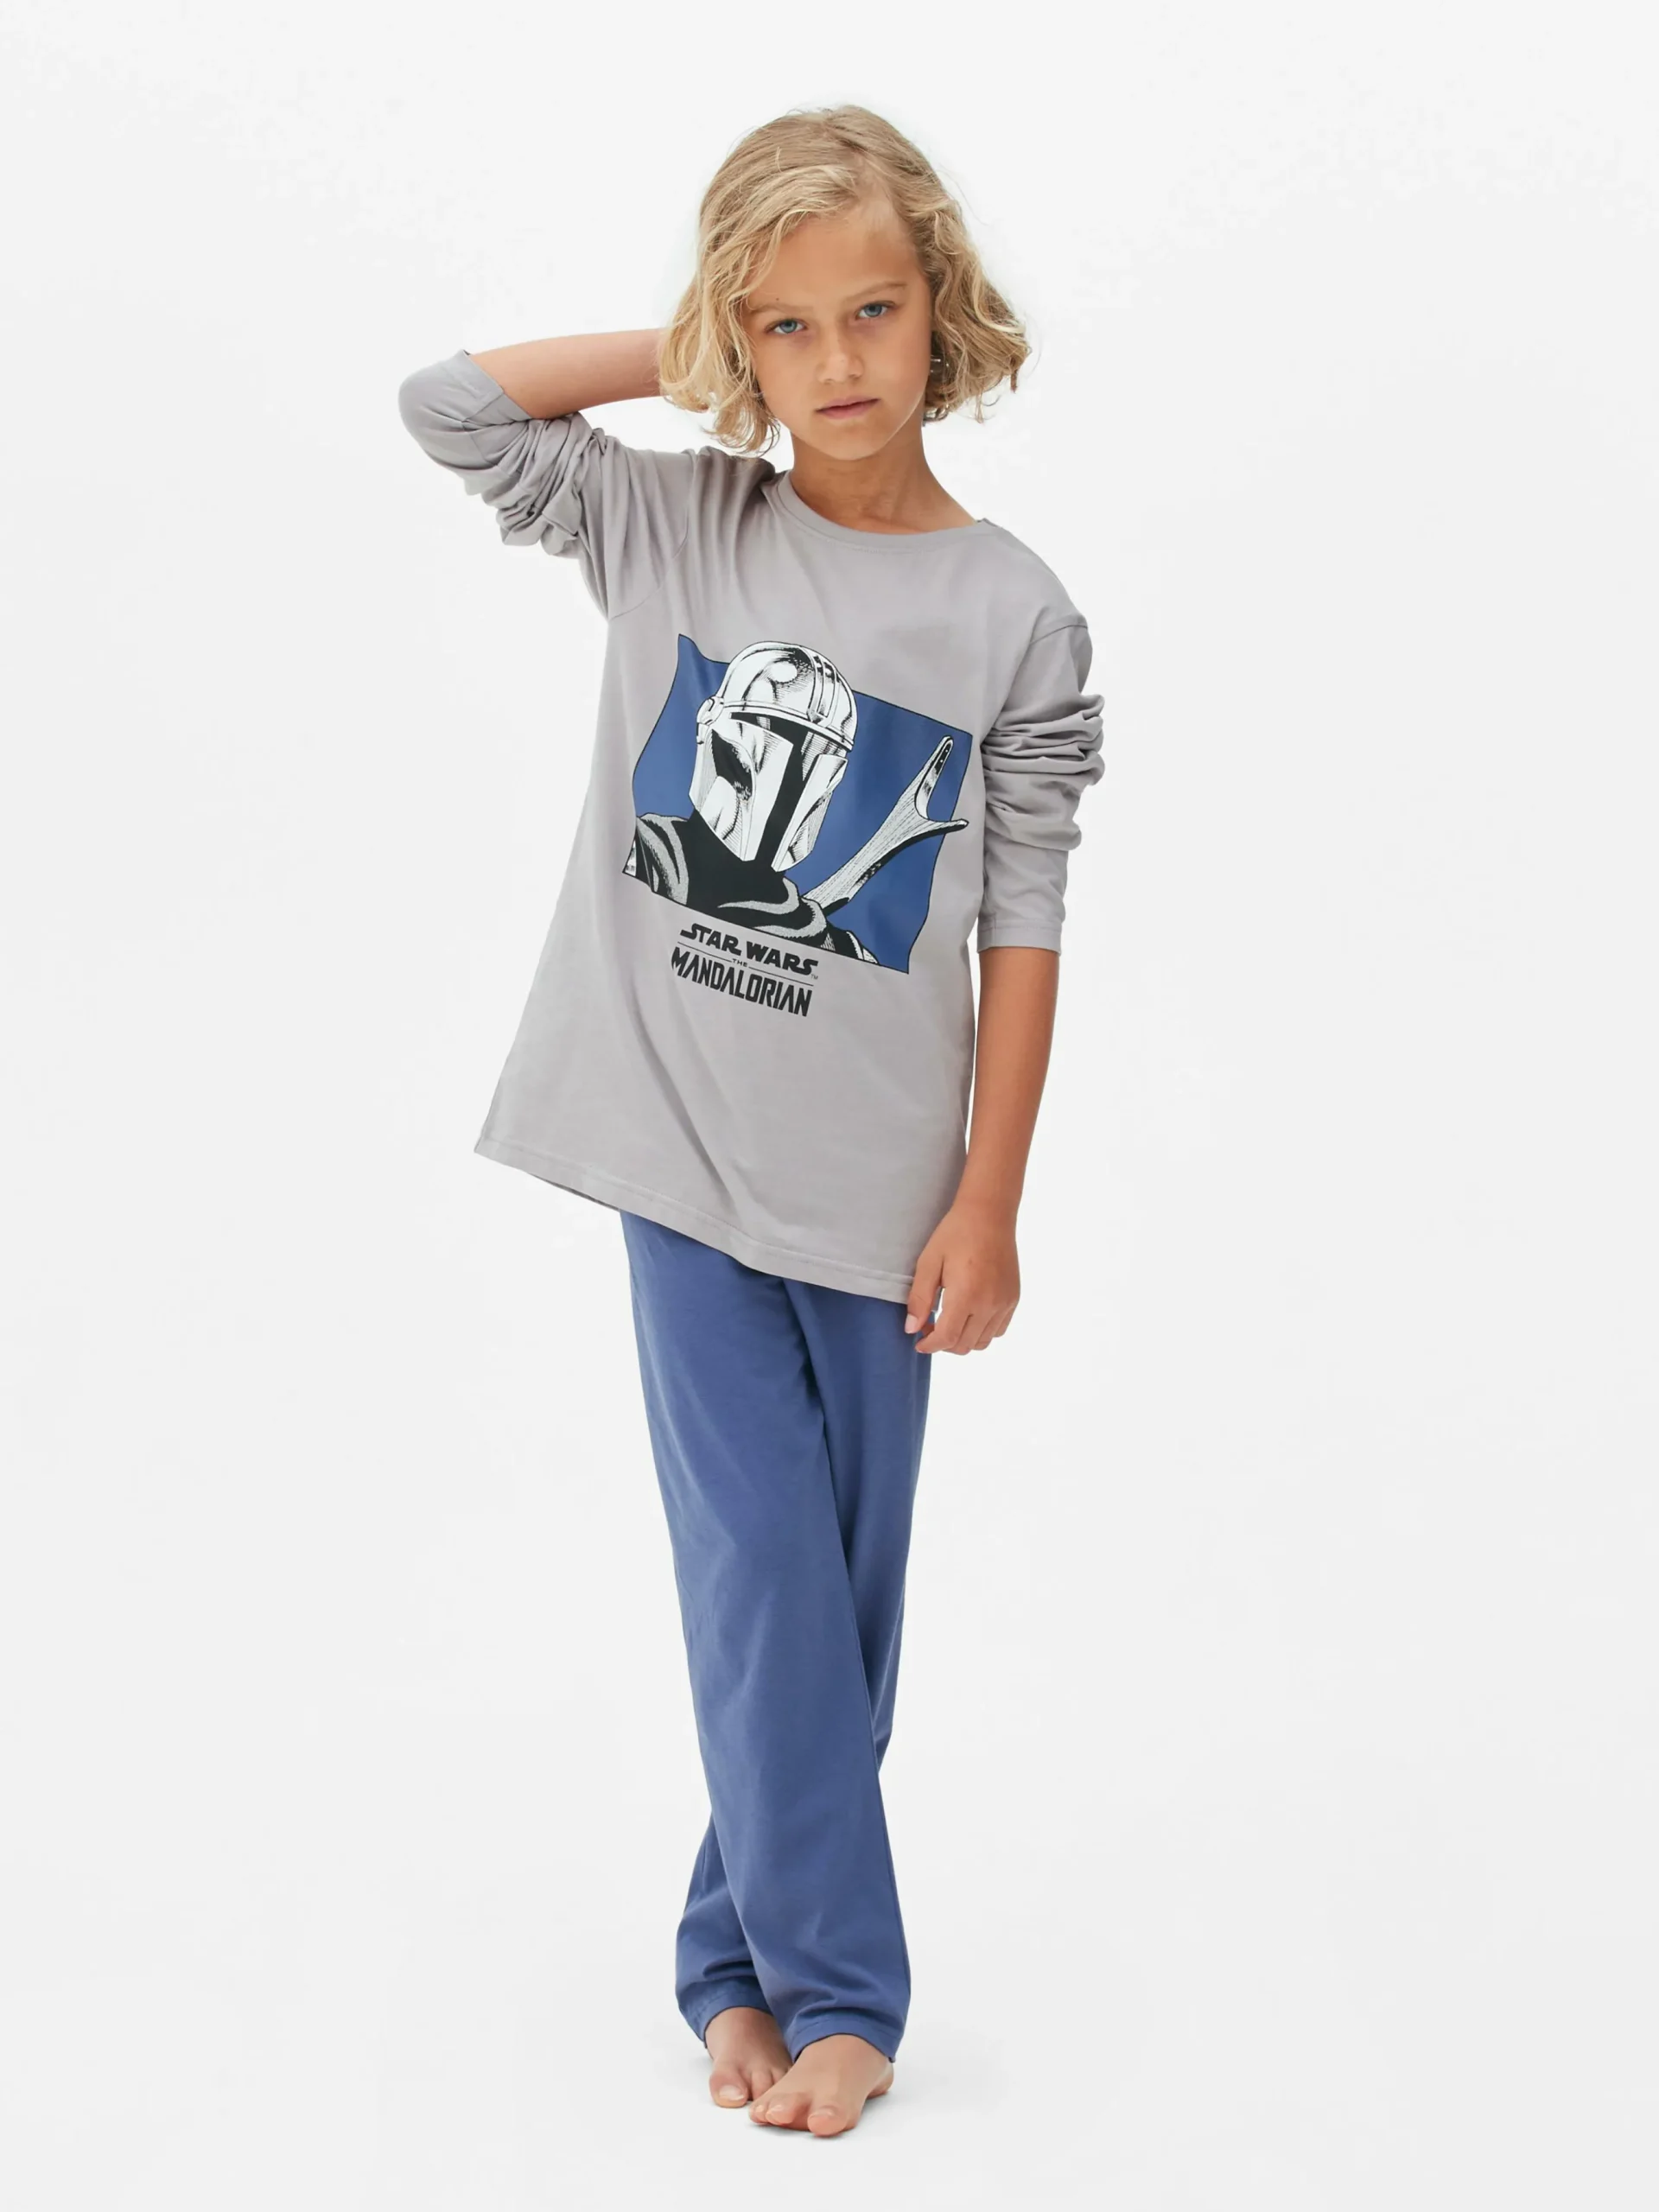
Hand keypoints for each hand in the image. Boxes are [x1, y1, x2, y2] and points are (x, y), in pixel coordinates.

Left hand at [903, 1196, 1019, 1353]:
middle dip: (943, 1343)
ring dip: (962, 1339)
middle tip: (929, 1326)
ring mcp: (1004, 1303)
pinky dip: (981, 1331)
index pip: (947, 1338)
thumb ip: (919, 1298)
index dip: (930, 1346)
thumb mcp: (929, 1262)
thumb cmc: (955, 1234)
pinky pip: (998, 1329)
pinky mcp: (1013, 1298)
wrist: (989, 1215)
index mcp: (966, 1295)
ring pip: (982, 1342)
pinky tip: (969, 1315)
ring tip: (948, 1321)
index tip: (918, 1342)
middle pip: (964, 1345)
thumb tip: (911, 1328)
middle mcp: (989, 1304)